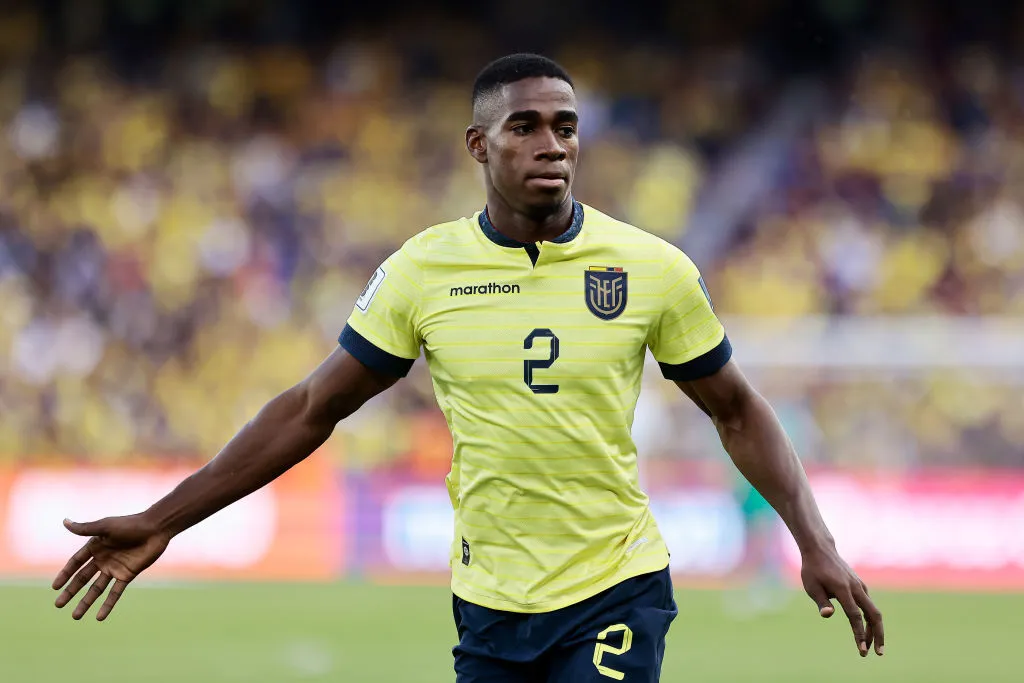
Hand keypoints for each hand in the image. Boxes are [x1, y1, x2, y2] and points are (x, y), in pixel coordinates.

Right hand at [52, 515, 170, 620]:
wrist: (156, 529)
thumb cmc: (131, 524)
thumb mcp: (106, 526)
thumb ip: (85, 528)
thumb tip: (64, 522)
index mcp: (95, 546)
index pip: (75, 563)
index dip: (65, 574)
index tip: (55, 587)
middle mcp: (103, 559)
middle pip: (83, 579)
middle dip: (71, 592)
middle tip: (58, 605)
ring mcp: (114, 568)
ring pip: (96, 589)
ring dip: (86, 602)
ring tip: (75, 617)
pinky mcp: (127, 575)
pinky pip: (115, 593)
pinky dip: (107, 605)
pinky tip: (99, 617)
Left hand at [801, 544, 883, 656]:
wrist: (820, 550)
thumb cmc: (813, 569)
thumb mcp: (811, 586)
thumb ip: (821, 601)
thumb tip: (827, 615)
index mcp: (843, 589)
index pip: (855, 616)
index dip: (859, 634)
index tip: (862, 650)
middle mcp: (856, 588)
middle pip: (874, 615)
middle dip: (878, 635)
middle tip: (878, 653)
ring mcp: (860, 586)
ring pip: (873, 611)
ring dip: (874, 629)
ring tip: (869, 646)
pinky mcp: (860, 586)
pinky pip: (868, 605)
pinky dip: (869, 619)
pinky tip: (864, 629)